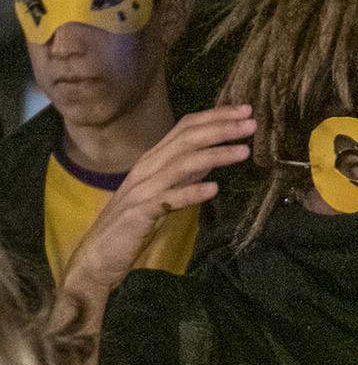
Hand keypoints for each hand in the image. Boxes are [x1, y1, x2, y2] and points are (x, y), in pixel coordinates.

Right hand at [63, 104, 254, 292]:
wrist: (99, 253)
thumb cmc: (134, 221)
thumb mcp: (164, 189)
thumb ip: (185, 172)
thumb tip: (214, 155)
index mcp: (153, 159)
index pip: (185, 128)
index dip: (215, 117)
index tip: (245, 111)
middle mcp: (147, 168)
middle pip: (186, 139)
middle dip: (221, 129)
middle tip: (251, 123)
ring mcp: (142, 189)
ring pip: (181, 164)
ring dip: (215, 155)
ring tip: (244, 151)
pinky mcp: (140, 213)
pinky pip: (168, 199)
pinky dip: (191, 192)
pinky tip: (214, 189)